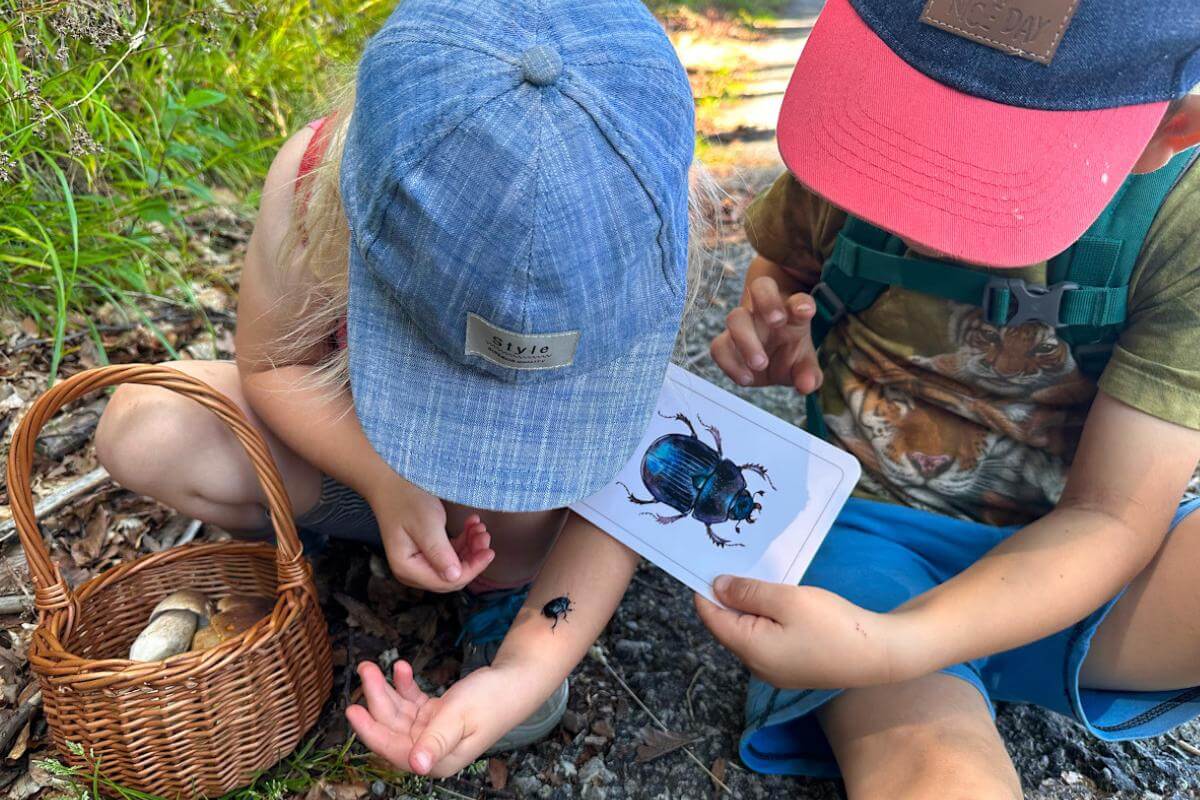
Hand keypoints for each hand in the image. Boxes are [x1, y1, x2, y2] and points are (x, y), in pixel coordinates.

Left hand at [347, 661, 533, 778]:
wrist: (516, 682)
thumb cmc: (492, 699)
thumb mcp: (461, 716)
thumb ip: (436, 740)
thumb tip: (418, 766)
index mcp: (438, 758)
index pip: (393, 748)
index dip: (370, 730)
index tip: (351, 710)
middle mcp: (432, 749)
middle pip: (393, 726)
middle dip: (377, 697)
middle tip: (366, 668)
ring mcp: (433, 732)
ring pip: (399, 712)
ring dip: (387, 689)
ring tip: (376, 664)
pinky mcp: (437, 716)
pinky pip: (413, 702)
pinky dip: (406, 686)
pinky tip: (402, 668)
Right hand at [370, 480, 494, 591]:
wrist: (391, 480)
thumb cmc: (407, 500)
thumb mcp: (426, 525)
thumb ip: (440, 553)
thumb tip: (455, 577)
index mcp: (407, 568)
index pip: (446, 581)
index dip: (471, 569)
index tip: (489, 553)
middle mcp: (411, 569)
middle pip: (451, 575)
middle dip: (472, 557)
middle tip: (485, 535)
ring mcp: (418, 560)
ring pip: (454, 563)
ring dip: (470, 546)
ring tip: (479, 527)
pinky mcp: (425, 550)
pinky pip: (449, 551)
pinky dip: (463, 540)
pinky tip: (471, 524)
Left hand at [695, 576, 921, 689]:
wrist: (879, 654)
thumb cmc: (833, 625)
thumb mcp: (787, 599)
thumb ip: (748, 592)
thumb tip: (717, 587)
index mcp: (750, 649)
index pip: (711, 617)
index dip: (705, 589)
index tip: (705, 562)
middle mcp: (756, 665)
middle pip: (728, 625)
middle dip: (728, 596)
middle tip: (734, 562)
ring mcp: (774, 670)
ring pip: (747, 631)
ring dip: (748, 605)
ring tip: (756, 576)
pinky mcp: (791, 667)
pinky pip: (766, 638)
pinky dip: (765, 617)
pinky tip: (777, 599)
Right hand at [710, 276, 821, 392]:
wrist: (769, 366)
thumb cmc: (790, 357)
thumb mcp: (804, 368)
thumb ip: (809, 375)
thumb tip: (807, 385)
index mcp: (791, 313)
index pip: (797, 299)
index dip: (801, 302)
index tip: (805, 311)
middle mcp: (765, 312)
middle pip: (761, 287)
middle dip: (768, 302)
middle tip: (777, 323)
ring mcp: (744, 325)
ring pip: (735, 317)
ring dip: (746, 339)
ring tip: (761, 364)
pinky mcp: (726, 344)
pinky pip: (719, 347)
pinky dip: (730, 363)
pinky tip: (747, 378)